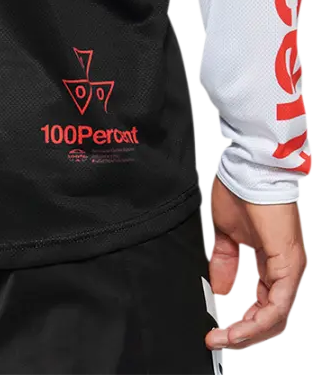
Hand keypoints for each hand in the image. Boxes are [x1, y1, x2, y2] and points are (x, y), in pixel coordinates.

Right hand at [205, 173, 306, 350]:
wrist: (248, 167)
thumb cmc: (241, 189)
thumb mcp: (226, 233)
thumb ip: (224, 262)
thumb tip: (220, 288)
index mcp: (274, 262)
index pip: (264, 306)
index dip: (241, 323)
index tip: (216, 331)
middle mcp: (287, 269)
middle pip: (272, 319)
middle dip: (243, 335)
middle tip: (217, 340)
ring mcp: (291, 268)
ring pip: (276, 318)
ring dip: (248, 333)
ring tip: (223, 338)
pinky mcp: (289, 263)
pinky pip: (277, 305)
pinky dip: (256, 321)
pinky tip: (237, 326)